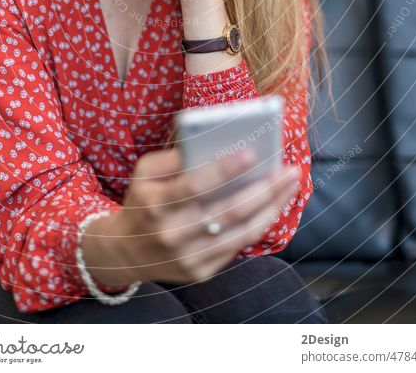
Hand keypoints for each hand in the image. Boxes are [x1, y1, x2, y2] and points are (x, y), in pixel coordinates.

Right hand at [114, 147, 301, 284]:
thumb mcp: (145, 171)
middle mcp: (172, 234)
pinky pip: (238, 246)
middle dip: (264, 189)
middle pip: (228, 211)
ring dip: (272, 206)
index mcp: (155, 204)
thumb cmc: (144, 199)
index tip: (252, 152)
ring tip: (290, 184)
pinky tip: (274, 203)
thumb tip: (216, 144)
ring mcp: (188, 258)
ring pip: (241, 232)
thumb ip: (174, 157)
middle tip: (289, 170)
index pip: (195, 186)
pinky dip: (261, 223)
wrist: (126, 251)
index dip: (224, 170)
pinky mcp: (201, 272)